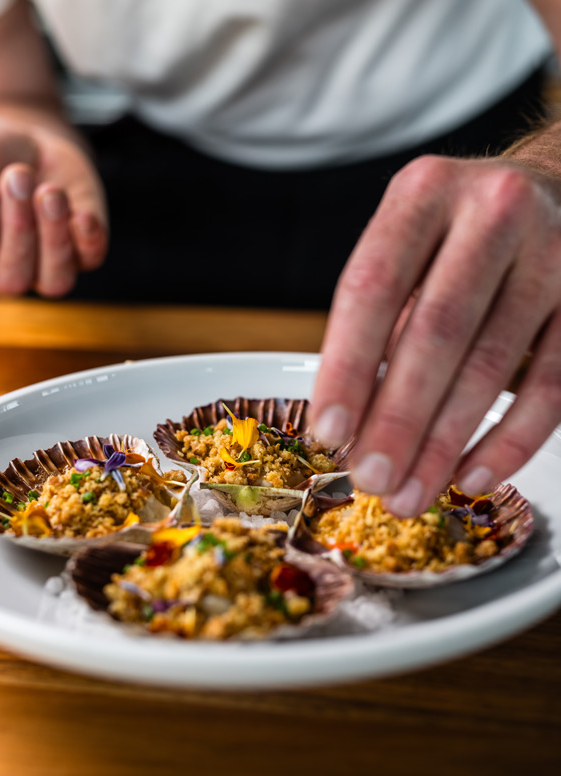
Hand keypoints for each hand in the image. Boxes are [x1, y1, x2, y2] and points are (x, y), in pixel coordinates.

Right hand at [0, 111, 106, 296]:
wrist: (28, 142)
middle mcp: (6, 274)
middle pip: (11, 280)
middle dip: (17, 228)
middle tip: (19, 178)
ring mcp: (48, 269)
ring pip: (54, 281)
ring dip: (53, 236)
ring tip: (50, 192)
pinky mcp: (86, 253)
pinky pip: (90, 260)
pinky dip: (88, 239)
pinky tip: (82, 215)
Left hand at [311, 154, 560, 514]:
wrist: (556, 189)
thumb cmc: (458, 235)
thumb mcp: (410, 248)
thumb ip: (382, 321)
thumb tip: (352, 424)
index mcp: (424, 193)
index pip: (373, 287)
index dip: (348, 366)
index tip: (329, 432)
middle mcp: (493, 210)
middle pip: (436, 330)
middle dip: (398, 417)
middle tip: (371, 479)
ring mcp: (552, 251)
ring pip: (492, 363)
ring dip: (445, 442)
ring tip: (410, 494)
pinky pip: (552, 382)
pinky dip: (511, 438)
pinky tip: (474, 475)